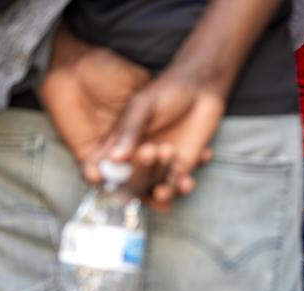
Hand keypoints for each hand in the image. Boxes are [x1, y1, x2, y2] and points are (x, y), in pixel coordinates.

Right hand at [40, 28, 213, 209]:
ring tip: (167, 172)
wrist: (200, 89)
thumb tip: (115, 158)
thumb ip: (129, 130)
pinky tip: (187, 178)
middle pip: (133, 181)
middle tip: (150, 149)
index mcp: (121, 143)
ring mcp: (160, 165)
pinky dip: (182, 187)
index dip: (102, 176)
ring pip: (155, 187)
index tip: (102, 180)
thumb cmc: (167, 91)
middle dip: (140, 173)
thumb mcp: (142, 106)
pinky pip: (179, 186)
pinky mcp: (182, 168)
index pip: (106, 166)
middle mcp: (138, 158)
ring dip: (161, 187)